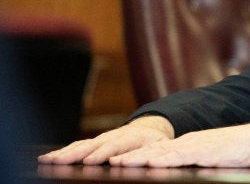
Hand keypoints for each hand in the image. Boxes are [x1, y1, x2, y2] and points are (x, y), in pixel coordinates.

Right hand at [37, 115, 174, 164]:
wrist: (150, 129)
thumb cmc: (154, 142)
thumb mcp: (158, 147)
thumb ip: (146, 154)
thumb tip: (129, 162)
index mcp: (131, 137)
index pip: (115, 145)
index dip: (102, 153)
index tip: (90, 161)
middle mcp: (113, 136)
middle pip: (93, 144)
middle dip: (76, 153)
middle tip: (60, 161)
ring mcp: (102, 138)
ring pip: (82, 144)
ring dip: (65, 152)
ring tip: (49, 160)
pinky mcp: (94, 142)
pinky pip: (77, 146)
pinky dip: (63, 151)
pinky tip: (48, 158)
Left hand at [108, 120, 249, 167]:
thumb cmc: (236, 151)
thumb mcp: (209, 157)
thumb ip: (192, 161)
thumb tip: (177, 168)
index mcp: (186, 144)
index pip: (155, 149)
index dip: (134, 155)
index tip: (114, 160)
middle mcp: (186, 143)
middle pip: (152, 150)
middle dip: (128, 155)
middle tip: (106, 160)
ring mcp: (194, 147)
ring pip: (161, 152)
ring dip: (139, 157)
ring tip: (119, 162)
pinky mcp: (205, 153)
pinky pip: (181, 156)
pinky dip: (164, 159)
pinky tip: (152, 161)